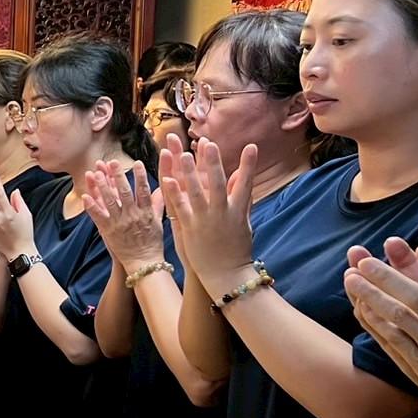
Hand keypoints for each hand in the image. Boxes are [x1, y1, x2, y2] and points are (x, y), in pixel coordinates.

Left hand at [82, 160, 165, 271]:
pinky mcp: (108, 231)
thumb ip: (158, 204)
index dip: (139, 176)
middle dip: (117, 175)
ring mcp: (119, 223)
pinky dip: (91, 206)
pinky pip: (98, 216)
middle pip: (124, 192)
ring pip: (109, 201)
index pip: (143, 190)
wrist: (144, 263)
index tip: (137, 163)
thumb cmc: (153, 243)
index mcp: (145, 212)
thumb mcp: (159, 223)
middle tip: (112, 162)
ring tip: (95, 173)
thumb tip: (163, 188)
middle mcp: (132, 215)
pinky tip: (85, 196)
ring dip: (101, 186)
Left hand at [160, 136, 255, 291]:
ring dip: (188, 172)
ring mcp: (204, 220)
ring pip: (195, 192)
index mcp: (237, 211)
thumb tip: (240, 178)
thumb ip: (241, 200)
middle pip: (216, 183)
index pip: (245, 184)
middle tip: (208, 143)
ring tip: (183, 154)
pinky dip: (173, 193)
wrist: (225, 275)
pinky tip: (166, 179)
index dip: (249, 165)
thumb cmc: (236, 249)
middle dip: (212, 163)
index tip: (252, 147)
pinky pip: (179, 208)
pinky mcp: (188, 228)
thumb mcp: (243, 223)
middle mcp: (221, 213)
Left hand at [346, 238, 417, 394]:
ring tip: (352, 276)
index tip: (391, 242)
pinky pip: (391, 341)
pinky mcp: (417, 369)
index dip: (414, 263)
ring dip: (372, 296)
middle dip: (388, 278)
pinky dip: (373, 320)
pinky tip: (359, 303)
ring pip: (399, 321)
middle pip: (417, 300)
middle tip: (364, 260)